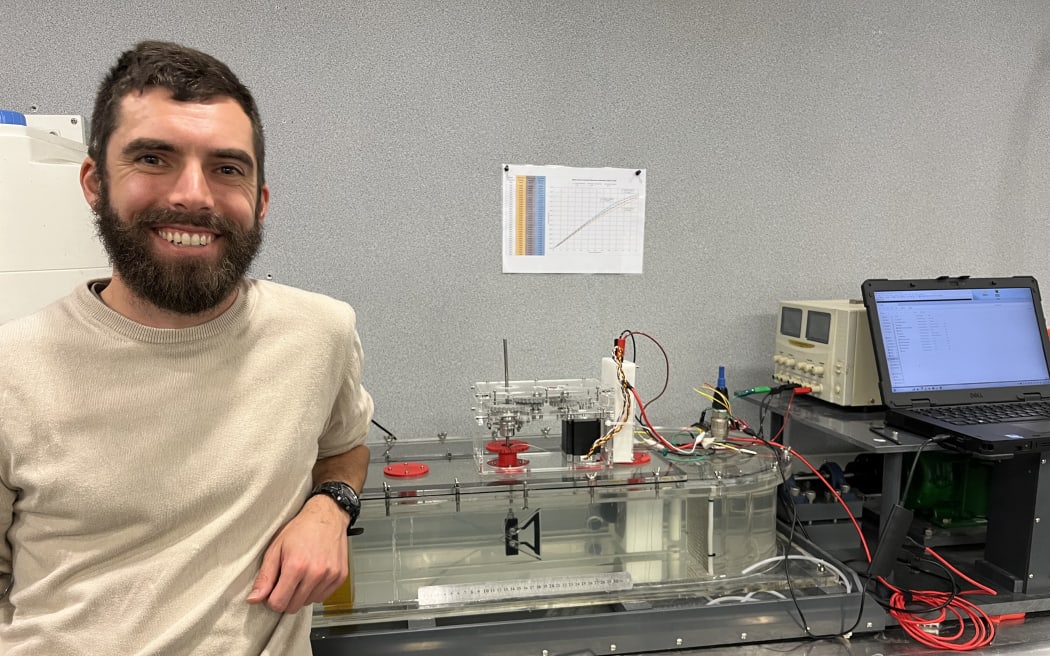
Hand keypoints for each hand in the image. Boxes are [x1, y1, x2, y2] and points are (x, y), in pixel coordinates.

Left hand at [247, 496, 349, 612]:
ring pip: (308, 603)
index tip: (273, 589)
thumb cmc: (300, 529)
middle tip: (286, 581)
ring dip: (302, 595)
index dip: (272, 599)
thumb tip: (254, 599)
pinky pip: (323, 597)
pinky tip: (313, 575)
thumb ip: (265, 576)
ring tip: (301, 575)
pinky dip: (315, 591)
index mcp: (296, 566)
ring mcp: (330, 575)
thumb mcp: (275, 548)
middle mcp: (315, 573)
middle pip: (294, 606)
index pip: (279, 603)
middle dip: (286, 598)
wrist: (327, 516)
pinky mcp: (340, 576)